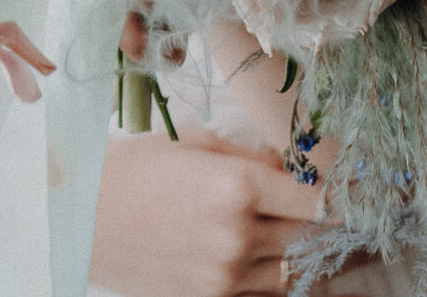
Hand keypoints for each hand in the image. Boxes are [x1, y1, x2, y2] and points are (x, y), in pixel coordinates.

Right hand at [91, 130, 321, 296]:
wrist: (80, 219)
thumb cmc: (131, 171)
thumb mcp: (189, 146)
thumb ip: (246, 157)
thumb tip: (287, 170)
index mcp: (235, 185)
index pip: (315, 200)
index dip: (336, 197)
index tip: (346, 193)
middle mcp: (238, 234)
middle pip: (308, 237)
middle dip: (311, 223)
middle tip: (311, 212)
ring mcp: (224, 274)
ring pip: (288, 270)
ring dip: (287, 251)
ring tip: (272, 232)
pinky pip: (260, 294)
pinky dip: (263, 278)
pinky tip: (249, 257)